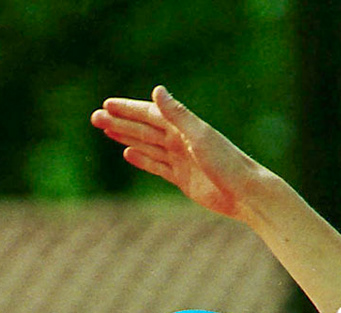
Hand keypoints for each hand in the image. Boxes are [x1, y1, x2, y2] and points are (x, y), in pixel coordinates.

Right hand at [91, 86, 264, 220]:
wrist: (245, 193)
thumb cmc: (227, 163)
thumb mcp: (200, 136)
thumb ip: (177, 115)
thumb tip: (156, 91)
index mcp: (184, 127)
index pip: (150, 114)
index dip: (128, 109)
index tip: (107, 105)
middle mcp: (181, 141)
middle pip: (144, 128)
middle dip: (120, 122)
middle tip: (94, 117)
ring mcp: (181, 160)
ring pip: (147, 145)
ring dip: (126, 137)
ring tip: (105, 130)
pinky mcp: (182, 179)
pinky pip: (157, 166)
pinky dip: (142, 159)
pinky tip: (128, 153)